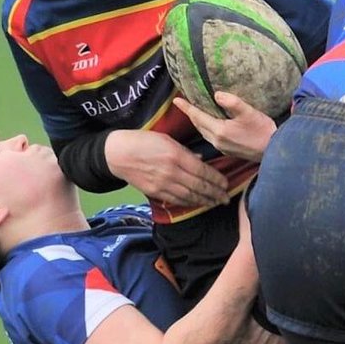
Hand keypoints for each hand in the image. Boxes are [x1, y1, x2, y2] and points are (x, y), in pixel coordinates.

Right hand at [105, 129, 228, 206]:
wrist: (118, 154)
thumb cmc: (143, 141)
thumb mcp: (166, 140)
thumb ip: (185, 152)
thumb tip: (201, 161)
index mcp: (176, 156)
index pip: (203, 171)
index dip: (216, 179)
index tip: (226, 183)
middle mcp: (172, 172)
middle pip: (199, 186)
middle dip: (215, 193)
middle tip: (226, 198)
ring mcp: (163, 184)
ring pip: (190, 196)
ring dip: (205, 201)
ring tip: (216, 203)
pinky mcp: (155, 192)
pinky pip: (177, 200)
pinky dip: (190, 203)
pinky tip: (198, 204)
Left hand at [172, 91, 277, 161]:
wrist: (273, 150)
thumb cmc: (262, 130)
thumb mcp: (248, 112)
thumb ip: (232, 102)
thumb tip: (217, 94)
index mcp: (219, 130)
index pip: (197, 116)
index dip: (187, 107)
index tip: (176, 100)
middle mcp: (217, 140)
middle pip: (198, 125)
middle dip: (191, 114)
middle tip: (184, 103)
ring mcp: (222, 147)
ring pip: (204, 132)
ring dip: (198, 122)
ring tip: (195, 112)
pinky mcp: (228, 150)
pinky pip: (211, 137)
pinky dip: (206, 128)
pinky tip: (210, 123)